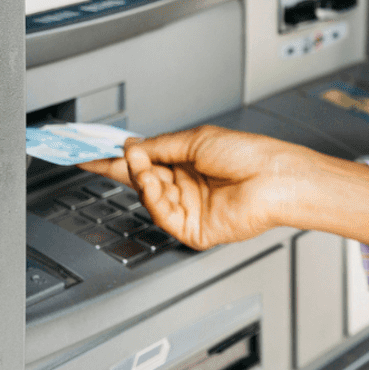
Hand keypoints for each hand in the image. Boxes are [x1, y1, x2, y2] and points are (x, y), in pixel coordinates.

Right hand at [79, 125, 368, 249]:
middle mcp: (189, 186)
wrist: (275, 178)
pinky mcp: (195, 230)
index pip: (148, 161)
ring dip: (142, 179)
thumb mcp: (198, 139)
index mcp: (191, 162)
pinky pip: (164, 217)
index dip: (120, 158)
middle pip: (144, 180)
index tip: (93, 152)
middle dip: (122, 169)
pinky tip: (154, 182)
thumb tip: (133, 145)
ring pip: (151, 198)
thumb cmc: (251, 154)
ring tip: (140, 164)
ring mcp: (191, 208)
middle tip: (99, 159)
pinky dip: (155, 199)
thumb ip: (161, 145)